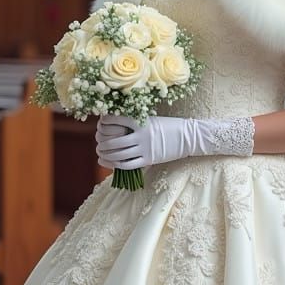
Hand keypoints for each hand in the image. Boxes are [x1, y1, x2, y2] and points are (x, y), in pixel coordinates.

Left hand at [97, 112, 254, 169]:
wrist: (186, 136)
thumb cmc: (167, 126)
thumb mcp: (150, 119)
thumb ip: (134, 121)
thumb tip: (114, 124)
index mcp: (140, 121)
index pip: (115, 120)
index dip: (104, 123)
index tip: (99, 124)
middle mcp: (141, 135)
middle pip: (114, 140)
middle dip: (102, 143)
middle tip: (97, 144)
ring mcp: (145, 148)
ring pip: (119, 154)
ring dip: (106, 155)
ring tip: (100, 154)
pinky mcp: (149, 160)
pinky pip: (128, 165)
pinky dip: (116, 165)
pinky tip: (110, 163)